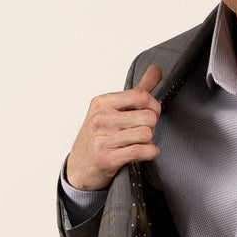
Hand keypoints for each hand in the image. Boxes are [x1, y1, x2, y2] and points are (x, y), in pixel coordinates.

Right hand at [65, 65, 162, 190]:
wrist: (80, 167)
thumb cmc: (100, 136)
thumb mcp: (113, 109)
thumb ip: (138, 90)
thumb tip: (156, 69)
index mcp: (103, 102)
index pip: (141, 96)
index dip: (153, 106)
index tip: (149, 114)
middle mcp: (101, 118)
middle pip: (148, 116)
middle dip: (151, 126)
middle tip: (141, 132)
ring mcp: (102, 138)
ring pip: (146, 134)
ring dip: (148, 141)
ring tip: (138, 142)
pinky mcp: (106, 158)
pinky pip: (141, 151)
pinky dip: (150, 153)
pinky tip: (145, 153)